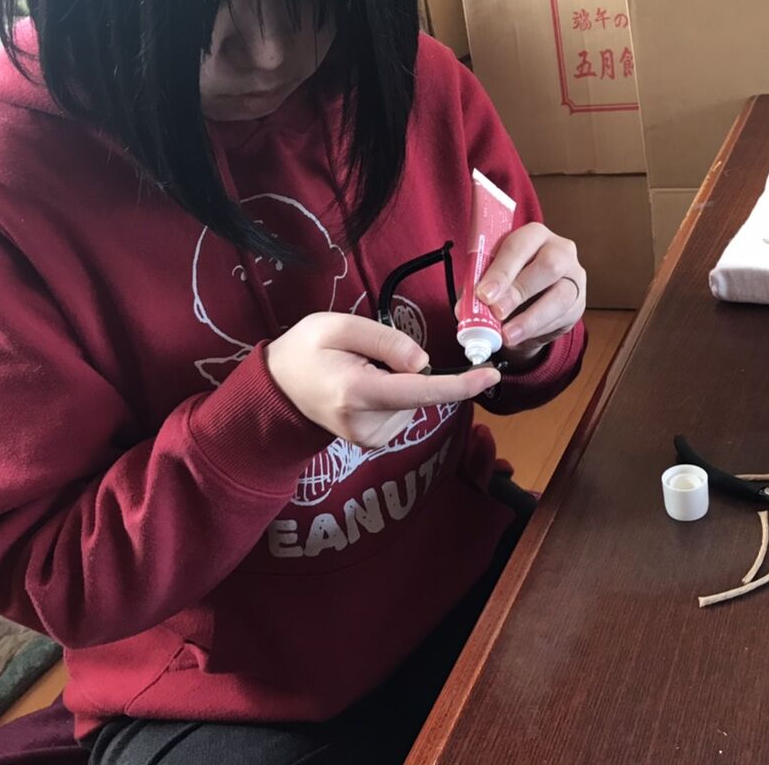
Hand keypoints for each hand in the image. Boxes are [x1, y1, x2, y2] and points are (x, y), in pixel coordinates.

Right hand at [266, 313, 499, 447]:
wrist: (277, 389)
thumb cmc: (305, 350)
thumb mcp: (337, 326)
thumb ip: (386, 340)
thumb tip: (425, 363)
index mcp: (357, 393)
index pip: (420, 391)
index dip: (461, 385)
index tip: (492, 375)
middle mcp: (367, 424)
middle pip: (419, 391)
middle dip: (407, 368)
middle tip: (363, 356)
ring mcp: (371, 438)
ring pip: (413, 399)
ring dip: (398, 380)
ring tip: (358, 371)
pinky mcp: (374, 442)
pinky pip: (403, 408)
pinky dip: (393, 393)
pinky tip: (363, 387)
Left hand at [471, 223, 586, 364]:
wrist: (533, 300)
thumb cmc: (510, 281)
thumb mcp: (492, 279)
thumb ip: (478, 289)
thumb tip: (465, 310)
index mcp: (533, 235)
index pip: (519, 246)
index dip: (502, 270)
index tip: (484, 293)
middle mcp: (560, 250)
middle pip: (549, 265)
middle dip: (520, 291)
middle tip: (497, 311)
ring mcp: (574, 276)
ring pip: (561, 296)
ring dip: (531, 319)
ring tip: (508, 335)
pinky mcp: (579, 302)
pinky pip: (563, 317)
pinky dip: (538, 330)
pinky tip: (521, 337)